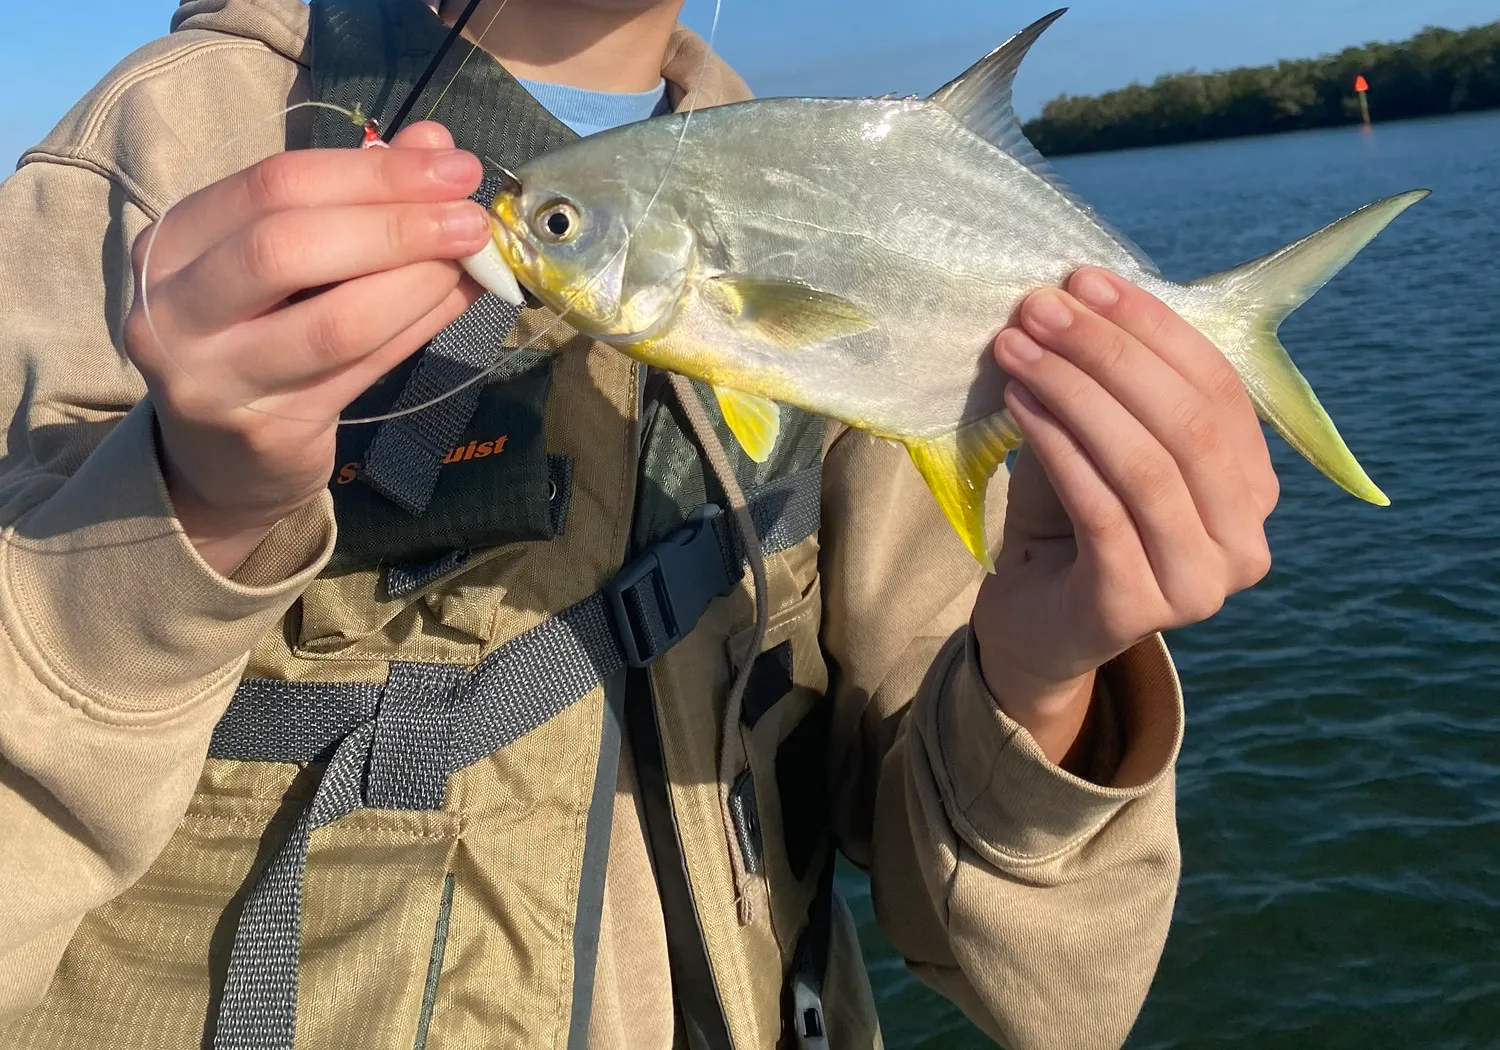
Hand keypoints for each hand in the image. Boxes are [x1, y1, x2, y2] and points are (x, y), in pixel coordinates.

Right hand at [122, 122, 489, 573]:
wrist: (218, 456)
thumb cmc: (256, 333)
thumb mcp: (284, 256)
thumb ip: (352, 195)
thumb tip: (434, 145)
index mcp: (171, 244)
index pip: (273, 186)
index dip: (372, 171)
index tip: (451, 164)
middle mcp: (173, 310)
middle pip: (290, 247)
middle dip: (396, 225)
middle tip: (472, 218)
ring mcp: (216, 378)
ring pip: (335, 320)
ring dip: (419, 283)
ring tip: (473, 262)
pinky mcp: (270, 431)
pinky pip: (363, 369)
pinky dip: (419, 327)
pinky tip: (458, 301)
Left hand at [971, 268, 1279, 764]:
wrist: (1035, 626)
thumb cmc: (1073, 525)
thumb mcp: (1097, 442)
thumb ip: (1109, 386)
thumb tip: (1075, 298)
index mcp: (1253, 489)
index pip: (1218, 388)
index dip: (1153, 326)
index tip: (1084, 280)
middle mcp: (1244, 542)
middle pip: (1185, 423)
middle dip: (1108, 353)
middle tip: (1039, 309)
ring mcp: (1198, 585)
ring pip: (1144, 465)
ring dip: (1074, 393)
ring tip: (1017, 350)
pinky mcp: (1136, 608)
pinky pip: (1101, 510)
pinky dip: (1058, 448)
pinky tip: (1017, 406)